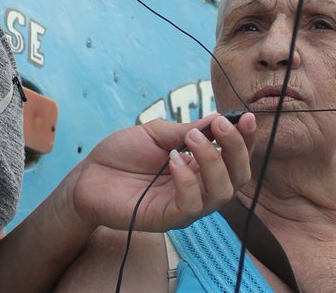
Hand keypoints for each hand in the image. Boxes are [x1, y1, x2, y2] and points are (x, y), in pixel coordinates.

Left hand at [66, 112, 256, 232]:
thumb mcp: (157, 134)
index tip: (246, 117)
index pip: (235, 157)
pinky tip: (174, 161)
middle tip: (219, 126)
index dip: (246, 139)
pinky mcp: (168, 218)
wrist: (89, 175)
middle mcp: (199, 187)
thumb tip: (220, 118)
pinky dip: (188, 180)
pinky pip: (191, 205)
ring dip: (212, 161)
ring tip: (191, 138)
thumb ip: (187, 130)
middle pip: (238, 178)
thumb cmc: (122, 155)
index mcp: (200, 165)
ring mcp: (185, 205)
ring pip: (221, 193)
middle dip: (236, 149)